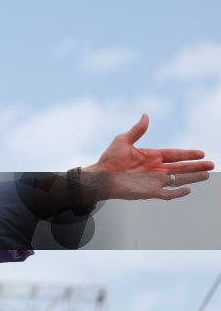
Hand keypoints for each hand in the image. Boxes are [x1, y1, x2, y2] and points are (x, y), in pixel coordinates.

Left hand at [85, 114, 212, 199]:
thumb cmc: (109, 159)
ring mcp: (154, 181)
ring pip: (178, 179)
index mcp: (151, 156)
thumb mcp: (123, 141)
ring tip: (207, 175)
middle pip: (181, 167)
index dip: (188, 154)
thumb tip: (145, 116)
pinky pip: (168, 194)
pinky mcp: (150, 191)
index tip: (201, 153)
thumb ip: (137, 130)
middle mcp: (156, 169)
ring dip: (193, 178)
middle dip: (196, 166)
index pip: (174, 154)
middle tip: (211, 164)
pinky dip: (178, 192)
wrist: (100, 176)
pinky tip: (188, 190)